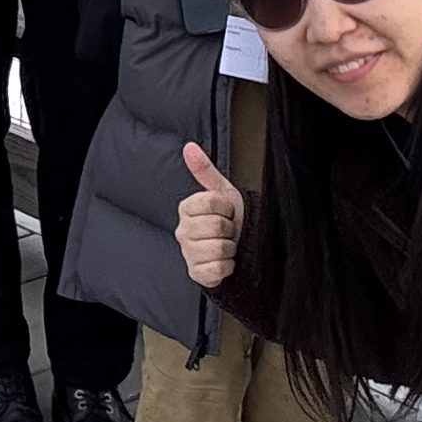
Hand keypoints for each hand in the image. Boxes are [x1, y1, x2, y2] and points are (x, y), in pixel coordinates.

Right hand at [176, 142, 244, 289]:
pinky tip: (225, 261)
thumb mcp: (222, 193)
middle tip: (228, 230)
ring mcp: (188, 253)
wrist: (239, 249)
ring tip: (227, 245)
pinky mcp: (196, 274)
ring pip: (218, 249)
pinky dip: (228, 266)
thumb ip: (205, 170)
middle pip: (216, 226)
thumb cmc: (231, 220)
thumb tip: (189, 147)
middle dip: (230, 229)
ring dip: (230, 248)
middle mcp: (182, 231)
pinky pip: (218, 268)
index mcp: (186, 209)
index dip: (226, 207)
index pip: (211, 202)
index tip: (226, 211)